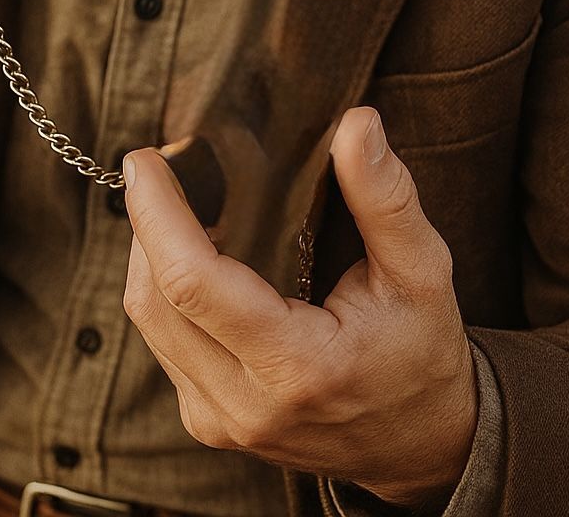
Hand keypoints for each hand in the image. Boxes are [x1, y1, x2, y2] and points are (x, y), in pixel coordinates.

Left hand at [122, 108, 477, 507]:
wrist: (421, 445)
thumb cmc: (421, 351)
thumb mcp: (422, 271)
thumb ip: (385, 197)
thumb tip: (357, 123)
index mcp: (297, 366)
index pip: (191, 282)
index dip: (156, 214)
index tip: (146, 158)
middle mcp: (245, 404)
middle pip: (154, 298)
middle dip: (145, 222)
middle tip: (161, 166)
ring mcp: (220, 420)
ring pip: (148, 320)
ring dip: (150, 253)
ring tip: (177, 201)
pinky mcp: (208, 420)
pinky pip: (162, 341)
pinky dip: (164, 288)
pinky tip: (192, 253)